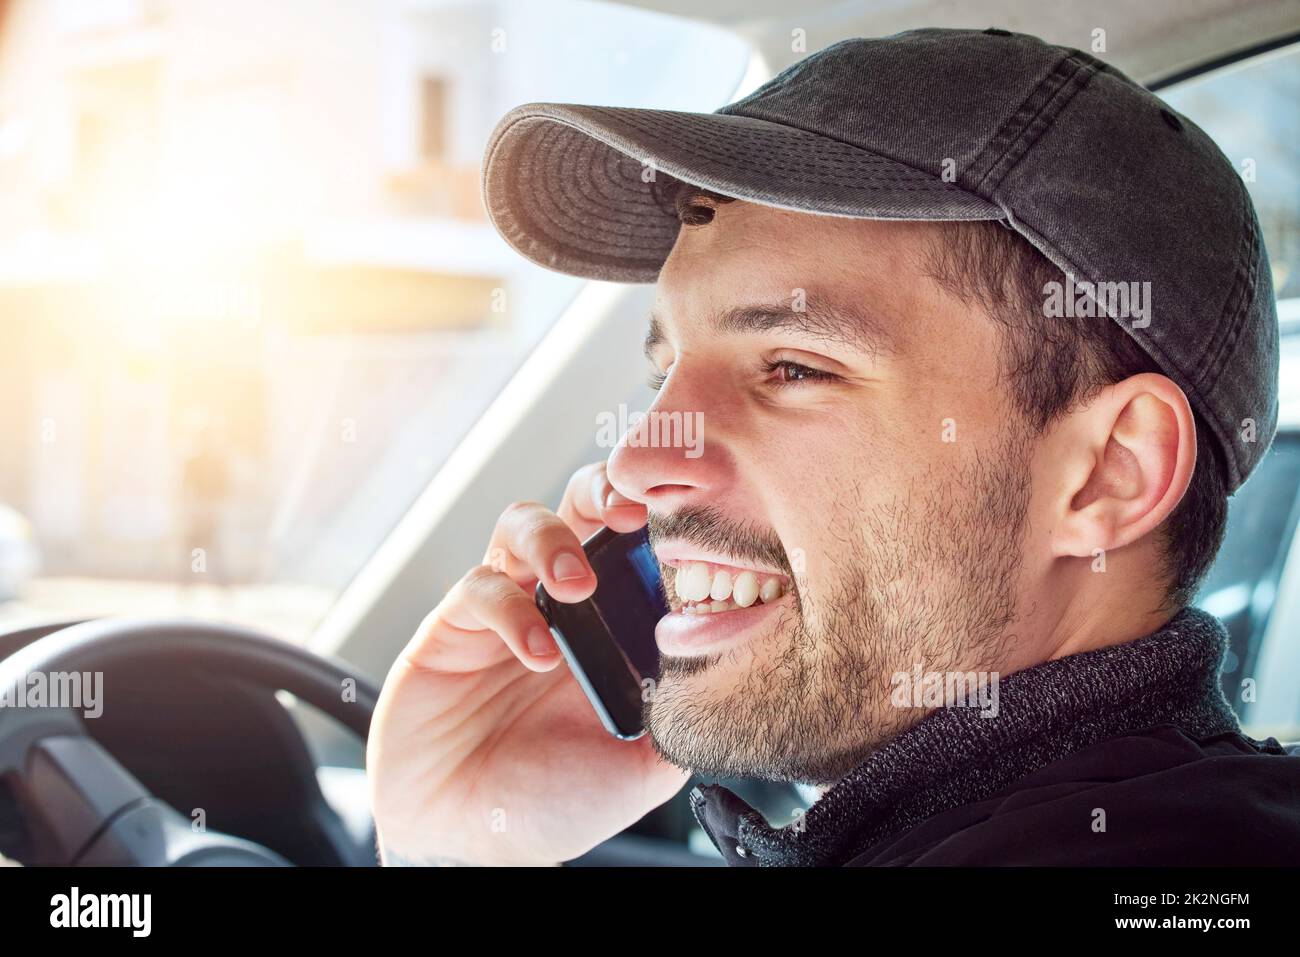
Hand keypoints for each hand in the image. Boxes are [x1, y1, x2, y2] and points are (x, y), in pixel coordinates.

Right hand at [367, 463, 686, 864]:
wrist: (470, 839)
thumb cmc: (554, 799)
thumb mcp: (642, 766)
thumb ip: (682, 716)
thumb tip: (730, 672)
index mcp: (611, 625)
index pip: (635, 543)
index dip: (657, 515)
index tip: (685, 513)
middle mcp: (560, 604)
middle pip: (580, 507)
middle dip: (605, 492)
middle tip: (630, 512)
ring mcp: (506, 608)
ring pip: (522, 524)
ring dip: (555, 540)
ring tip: (578, 585)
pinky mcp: (453, 628)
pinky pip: (480, 587)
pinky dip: (510, 610)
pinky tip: (535, 654)